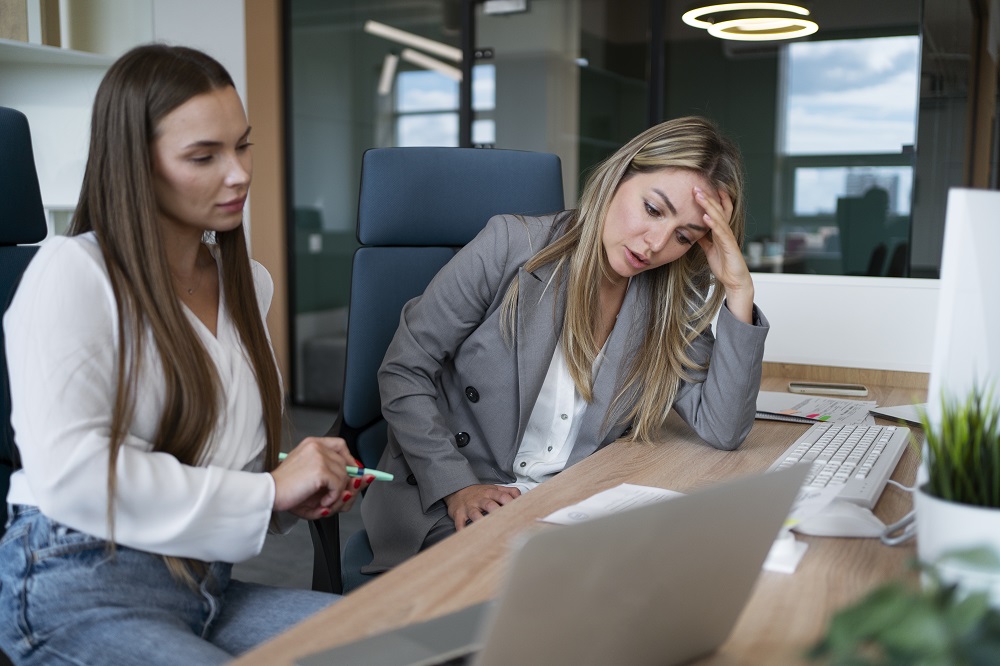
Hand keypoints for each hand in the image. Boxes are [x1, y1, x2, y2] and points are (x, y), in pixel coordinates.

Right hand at [269, 437, 372, 519]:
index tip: (354, 476)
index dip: (351, 462)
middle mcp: (316, 446)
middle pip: (347, 465)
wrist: (268, 495)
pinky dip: (334, 498)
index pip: (341, 446)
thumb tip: (365, 479)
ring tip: (324, 502)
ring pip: (345, 477)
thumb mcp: (316, 486)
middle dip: (347, 486)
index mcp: (312, 445)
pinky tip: (322, 502)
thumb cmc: (287, 492)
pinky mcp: (320, 468)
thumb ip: (341, 482)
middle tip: (337, 500)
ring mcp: (319, 456)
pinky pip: (339, 485)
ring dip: (339, 496)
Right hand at [444, 484, 520, 530]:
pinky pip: (460, 523)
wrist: (458, 490)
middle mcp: (480, 499)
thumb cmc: (479, 493)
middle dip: (496, 512)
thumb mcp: (494, 488)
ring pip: (475, 514)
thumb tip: (522, 497)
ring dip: (480, 521)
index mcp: (490, 493)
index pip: (502, 497)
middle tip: (505, 522)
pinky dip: (462, 530)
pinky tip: (467, 536)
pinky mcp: (459, 514)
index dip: (510, 503)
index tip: (517, 512)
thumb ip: (509, 491)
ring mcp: (469, 507)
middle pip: (490, 505)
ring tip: (487, 531)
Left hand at [694, 186, 754, 323]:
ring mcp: (728, 237)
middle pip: (718, 210)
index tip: (698, 189)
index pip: (717, 211)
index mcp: (721, 231)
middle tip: (696, 187)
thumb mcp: (710, 249)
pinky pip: (721, 233)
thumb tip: (695, 230)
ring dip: (709, 206)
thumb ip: (704, 238)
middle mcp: (726, 231)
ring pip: (719, 218)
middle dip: (707, 198)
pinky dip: (713, 224)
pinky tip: (706, 217)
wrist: (734, 281)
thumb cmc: (724, 265)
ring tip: (699, 196)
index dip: (710, 200)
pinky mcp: (730, 246)